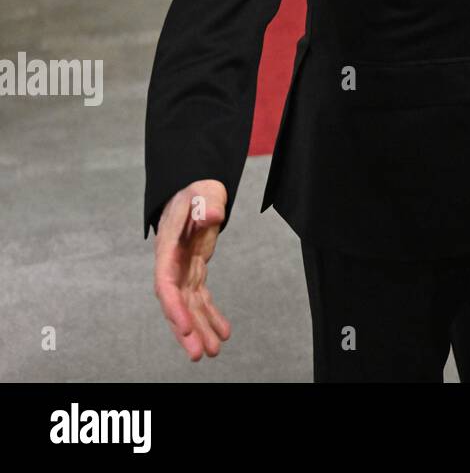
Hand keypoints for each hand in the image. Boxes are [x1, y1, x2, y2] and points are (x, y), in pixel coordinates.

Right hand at [153, 179, 231, 360]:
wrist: (194, 191)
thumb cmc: (196, 191)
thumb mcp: (202, 193)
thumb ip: (206, 205)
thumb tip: (212, 216)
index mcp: (168, 248)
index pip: (166, 283)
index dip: (173, 307)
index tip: (184, 327)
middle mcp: (172, 265)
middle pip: (176, 303)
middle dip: (187, 330)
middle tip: (199, 355)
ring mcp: (183, 271)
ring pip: (190, 307)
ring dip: (201, 329)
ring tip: (214, 352)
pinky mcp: (194, 272)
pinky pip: (202, 299)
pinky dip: (212, 316)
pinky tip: (224, 333)